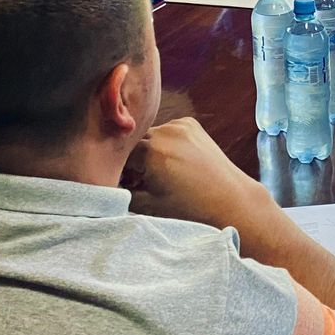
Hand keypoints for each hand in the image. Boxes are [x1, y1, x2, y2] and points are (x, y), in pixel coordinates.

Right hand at [123, 117, 273, 226]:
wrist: (231, 201)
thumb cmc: (190, 210)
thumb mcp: (148, 206)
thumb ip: (120, 193)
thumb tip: (104, 185)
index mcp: (152, 151)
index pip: (117, 154)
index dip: (116, 170)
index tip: (121, 185)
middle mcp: (166, 131)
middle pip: (133, 142)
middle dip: (131, 160)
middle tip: (137, 182)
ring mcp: (181, 124)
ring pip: (149, 135)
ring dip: (146, 150)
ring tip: (156, 174)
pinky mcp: (192, 124)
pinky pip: (166, 131)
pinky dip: (162, 144)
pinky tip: (172, 163)